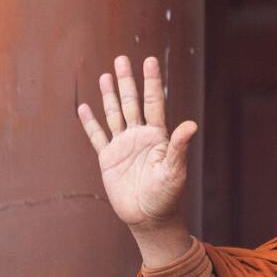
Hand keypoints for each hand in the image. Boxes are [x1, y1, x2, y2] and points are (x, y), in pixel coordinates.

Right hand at [77, 55, 195, 266]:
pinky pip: (97, 137)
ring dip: (110, 96)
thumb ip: (179, 146)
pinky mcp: (108, 159)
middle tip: (122, 59)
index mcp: (158, 137)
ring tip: (106, 76)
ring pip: (115, 115)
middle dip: (127, 81)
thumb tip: (191, 124)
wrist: (149, 217)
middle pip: (132, 103)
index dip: (151, 82)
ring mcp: (123, 146)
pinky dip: (90, 123)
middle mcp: (140, 137)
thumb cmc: (167, 195)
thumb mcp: (175, 170)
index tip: (148, 61)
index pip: (153, 103)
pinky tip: (85, 108)